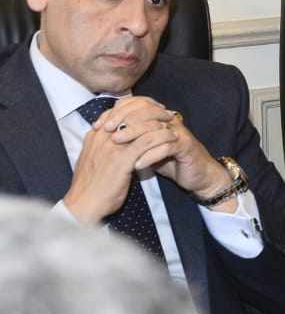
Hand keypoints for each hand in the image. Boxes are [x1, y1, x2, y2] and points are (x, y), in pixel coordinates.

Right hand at [63, 104, 179, 223]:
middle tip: (166, 112)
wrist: (83, 206)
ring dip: (160, 122)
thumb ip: (103, 147)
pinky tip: (172, 138)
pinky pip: (147, 141)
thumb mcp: (94, 160)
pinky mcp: (122, 159)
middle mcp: (102, 137)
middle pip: (130, 113)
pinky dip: (162, 137)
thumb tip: (116, 139)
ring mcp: (112, 147)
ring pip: (141, 124)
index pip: (117, 111)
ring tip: (172, 123)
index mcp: (94, 135)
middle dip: (151, 110)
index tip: (152, 108)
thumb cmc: (91, 186)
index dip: (137, 107)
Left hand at [99, 97, 234, 209]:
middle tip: (106, 130)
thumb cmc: (169, 161)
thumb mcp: (146, 148)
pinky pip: (167, 147)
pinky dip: (150, 155)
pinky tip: (136, 164)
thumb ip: (131, 139)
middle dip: (123, 119)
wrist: (197, 175)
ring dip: (134, 134)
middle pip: (145, 111)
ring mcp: (179, 132)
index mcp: (159, 118)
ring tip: (117, 143)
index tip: (99, 124)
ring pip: (154, 127)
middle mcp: (169, 121)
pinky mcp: (186, 146)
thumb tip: (105, 133)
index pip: (137, 105)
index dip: (117, 111)